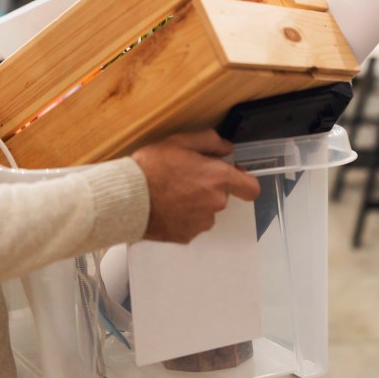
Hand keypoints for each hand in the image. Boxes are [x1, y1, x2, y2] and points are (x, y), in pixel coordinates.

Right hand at [131, 131, 260, 243]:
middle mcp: (215, 203)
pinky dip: (182, 216)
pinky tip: (165, 207)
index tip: (232, 175)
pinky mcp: (187, 236)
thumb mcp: (179, 141)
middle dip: (208, 187)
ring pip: (206, 211)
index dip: (244, 181)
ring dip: (195, 203)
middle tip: (184, 177)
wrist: (127, 198)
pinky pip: (191, 224)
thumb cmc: (151, 168)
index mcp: (218, 178)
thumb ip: (210, 141)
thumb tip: (227, 147)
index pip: (251, 188)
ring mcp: (201, 222)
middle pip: (222, 196)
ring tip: (171, 193)